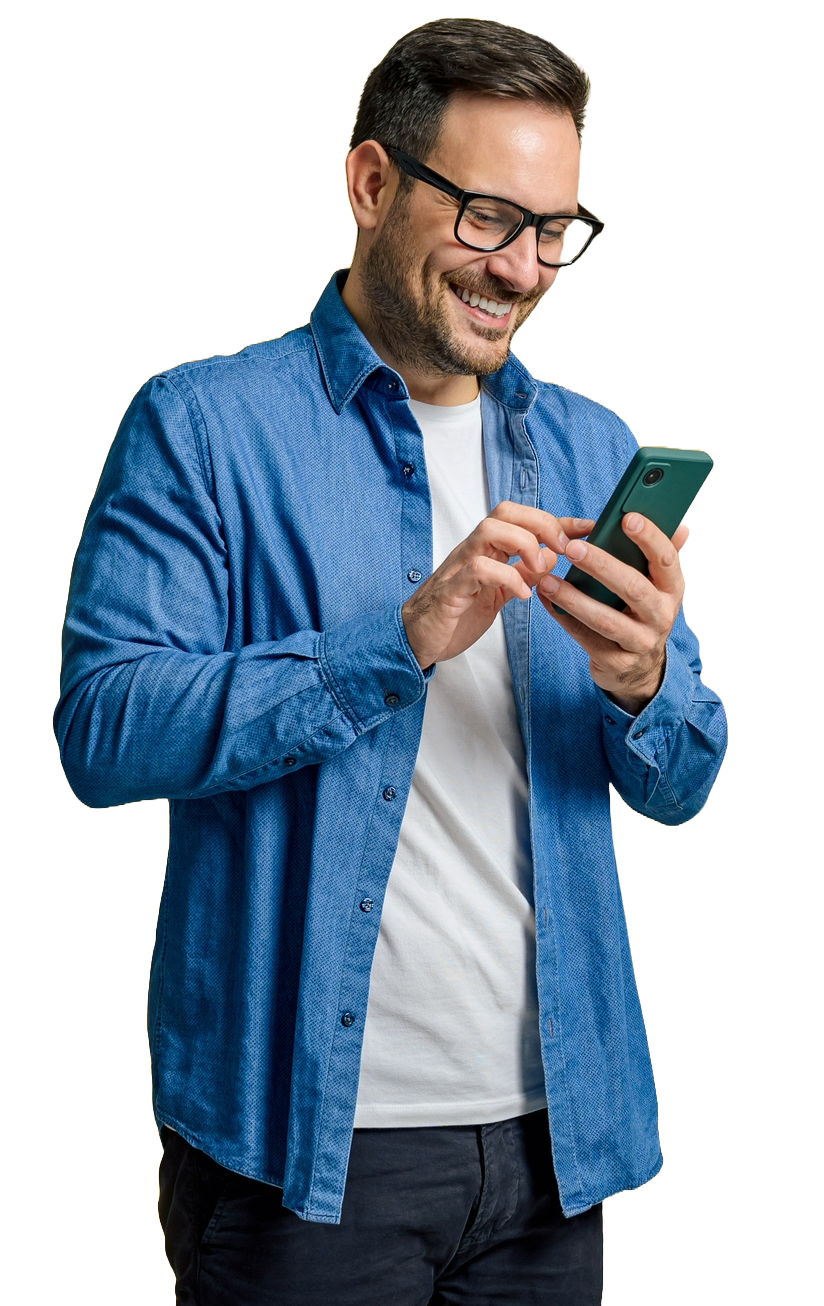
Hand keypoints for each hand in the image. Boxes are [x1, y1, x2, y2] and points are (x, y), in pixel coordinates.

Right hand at [402, 503, 593, 669]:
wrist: (420, 639)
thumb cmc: (457, 613)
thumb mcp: (499, 592)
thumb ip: (522, 574)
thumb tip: (552, 559)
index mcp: (487, 549)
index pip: (523, 518)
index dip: (558, 520)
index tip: (588, 527)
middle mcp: (473, 550)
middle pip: (505, 512)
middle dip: (541, 524)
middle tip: (562, 550)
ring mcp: (460, 566)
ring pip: (489, 530)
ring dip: (523, 545)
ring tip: (539, 571)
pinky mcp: (452, 589)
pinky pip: (478, 569)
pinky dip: (506, 577)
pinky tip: (522, 595)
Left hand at [536, 513, 689, 713]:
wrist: (639, 669)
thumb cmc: (642, 613)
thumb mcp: (658, 586)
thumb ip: (663, 555)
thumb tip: (681, 525)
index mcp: (672, 589)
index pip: (666, 560)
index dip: (650, 538)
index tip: (628, 518)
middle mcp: (661, 616)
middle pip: (633, 588)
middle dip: (602, 566)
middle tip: (573, 548)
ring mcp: (640, 642)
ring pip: (606, 619)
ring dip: (574, 598)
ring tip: (548, 580)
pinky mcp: (616, 662)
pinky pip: (586, 638)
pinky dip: (564, 618)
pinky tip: (547, 600)